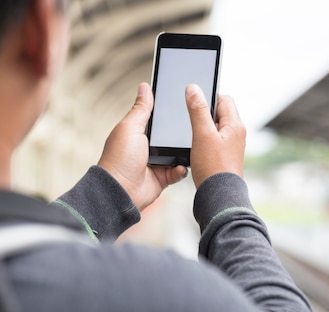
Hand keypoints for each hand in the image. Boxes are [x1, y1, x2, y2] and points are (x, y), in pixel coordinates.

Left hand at [98, 83, 187, 210]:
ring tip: (189, 148)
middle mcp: (149, 146)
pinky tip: (180, 167)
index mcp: (140, 131)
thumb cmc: (120, 159)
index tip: (183, 103)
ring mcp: (158, 162)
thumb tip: (145, 87)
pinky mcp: (164, 177)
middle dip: (181, 132)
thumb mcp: (130, 127)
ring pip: (179, 152)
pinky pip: (180, 171)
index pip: (158, 117)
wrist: (122, 191)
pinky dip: (182, 169)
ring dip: (184, 151)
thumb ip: (141, 108)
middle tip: (193, 126)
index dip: (169, 110)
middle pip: (172, 134)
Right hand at [185, 84, 245, 187]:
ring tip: (193, 137)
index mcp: (235, 125)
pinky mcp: (225, 156)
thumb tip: (193, 88)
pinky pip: (214, 140)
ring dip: (203, 128)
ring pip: (216, 127)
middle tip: (191, 121)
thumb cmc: (213, 167)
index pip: (224, 98)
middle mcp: (236, 134)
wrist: (219, 196)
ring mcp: (231, 145)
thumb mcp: (202, 134)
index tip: (193, 102)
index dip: (208, 97)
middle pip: (220, 112)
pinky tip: (196, 148)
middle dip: (204, 113)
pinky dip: (204, 140)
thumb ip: (197, 110)